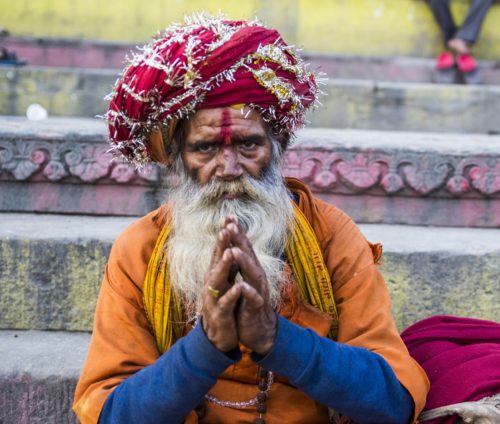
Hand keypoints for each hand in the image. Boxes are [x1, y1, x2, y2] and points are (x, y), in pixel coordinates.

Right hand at [201, 225, 240, 351]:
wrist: (217, 336)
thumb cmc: (223, 306)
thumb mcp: (225, 283)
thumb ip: (227, 266)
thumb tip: (231, 246)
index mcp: (216, 275)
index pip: (220, 251)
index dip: (225, 235)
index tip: (229, 217)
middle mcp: (212, 283)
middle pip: (216, 260)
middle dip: (222, 244)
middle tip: (226, 228)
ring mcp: (213, 298)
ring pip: (218, 280)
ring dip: (224, 266)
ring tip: (231, 252)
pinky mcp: (219, 314)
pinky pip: (225, 303)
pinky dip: (232, 294)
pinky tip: (238, 287)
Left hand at [224, 217, 277, 354]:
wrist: (259, 331)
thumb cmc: (247, 304)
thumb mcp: (242, 280)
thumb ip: (240, 264)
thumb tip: (233, 244)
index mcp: (250, 270)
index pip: (243, 247)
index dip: (237, 232)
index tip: (228, 216)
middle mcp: (256, 277)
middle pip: (249, 255)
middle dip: (240, 240)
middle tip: (231, 225)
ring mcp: (258, 291)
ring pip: (253, 274)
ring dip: (244, 262)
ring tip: (234, 251)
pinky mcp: (256, 308)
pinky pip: (253, 299)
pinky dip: (248, 292)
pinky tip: (242, 286)